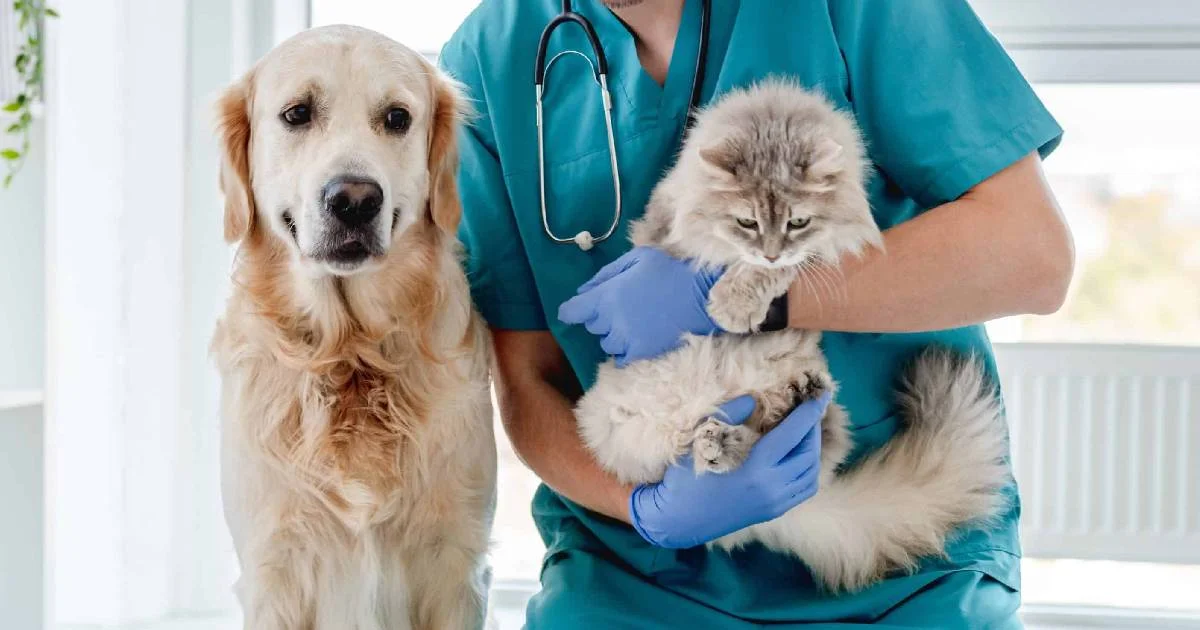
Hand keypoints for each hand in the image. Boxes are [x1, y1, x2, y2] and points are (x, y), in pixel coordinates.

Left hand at [558, 247, 722, 365]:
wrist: (701, 296)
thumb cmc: (668, 271)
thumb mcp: (636, 259)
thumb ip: (606, 274)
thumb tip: (583, 291)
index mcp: (607, 295)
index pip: (572, 311)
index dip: (571, 310)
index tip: (576, 309)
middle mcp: (612, 320)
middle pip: (592, 326)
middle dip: (600, 317)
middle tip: (620, 307)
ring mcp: (626, 339)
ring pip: (606, 343)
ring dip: (613, 334)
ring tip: (632, 323)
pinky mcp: (641, 352)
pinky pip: (621, 358)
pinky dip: (625, 350)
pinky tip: (637, 338)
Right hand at [629, 391, 830, 548]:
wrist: (679, 520)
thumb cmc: (686, 480)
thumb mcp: (703, 441)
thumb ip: (730, 416)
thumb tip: (753, 398)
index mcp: (756, 470)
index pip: (793, 435)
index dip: (809, 412)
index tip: (821, 393)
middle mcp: (773, 489)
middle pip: (807, 453)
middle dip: (813, 427)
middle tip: (810, 407)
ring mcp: (776, 504)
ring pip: (811, 473)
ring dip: (813, 448)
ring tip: (806, 429)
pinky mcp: (774, 512)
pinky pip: (805, 488)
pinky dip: (809, 468)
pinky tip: (800, 455)